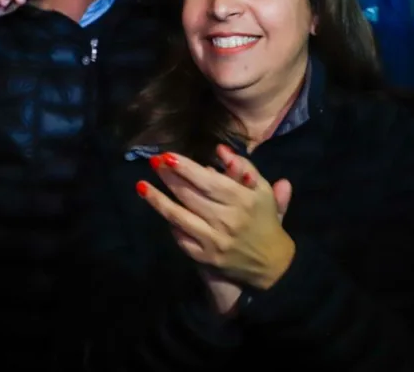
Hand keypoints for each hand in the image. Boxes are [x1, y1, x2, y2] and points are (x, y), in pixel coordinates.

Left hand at [138, 146, 294, 289]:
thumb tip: (220, 150)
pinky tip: (161, 210)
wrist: (272, 263)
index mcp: (243, 200)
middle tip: (153, 161)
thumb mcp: (262, 190)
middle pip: (190, 195)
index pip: (208, 181)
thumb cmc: (264, 219)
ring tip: (142, 185)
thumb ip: (243, 167)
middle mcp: (227, 220)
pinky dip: (171, 224)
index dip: (186, 168)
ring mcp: (214, 240)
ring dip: (158, 200)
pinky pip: (181, 238)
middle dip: (169, 177)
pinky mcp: (205, 257)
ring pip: (179, 217)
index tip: (168, 155)